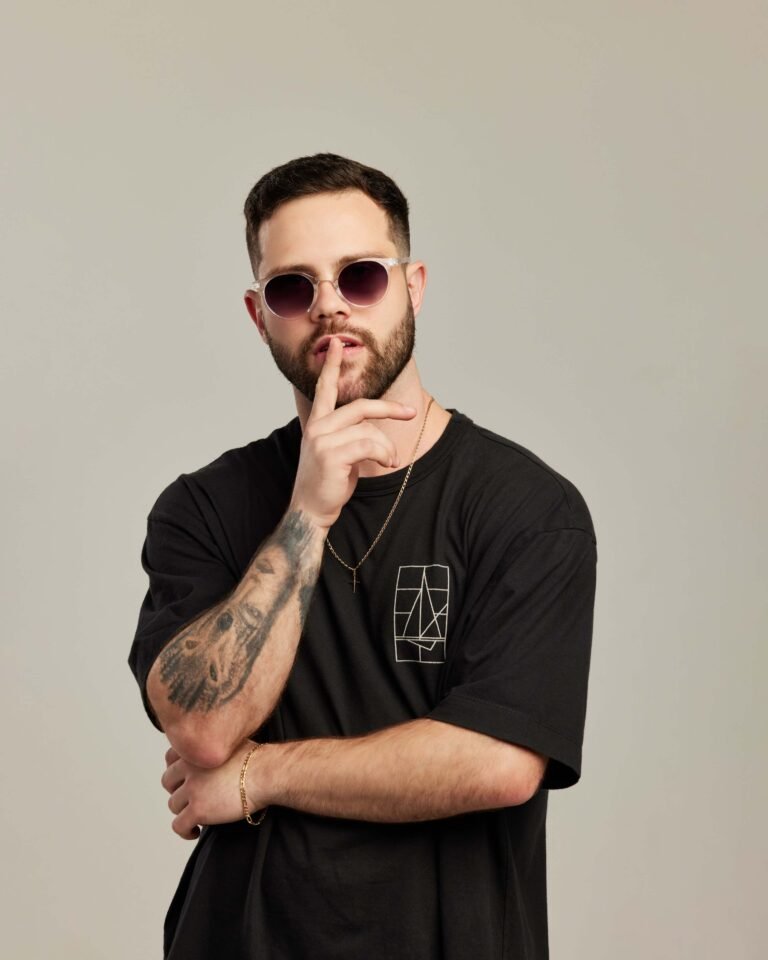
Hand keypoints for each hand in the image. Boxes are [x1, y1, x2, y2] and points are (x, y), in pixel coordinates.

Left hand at [161, 740, 269, 840]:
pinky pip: (179, 825)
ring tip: (196, 818)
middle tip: (192, 799)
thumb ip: (214, 750)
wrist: (266, 773)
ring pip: (173, 805)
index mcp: (196, 751)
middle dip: (178, 791)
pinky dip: (185, 831)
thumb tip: (216, 757)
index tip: (185, 780)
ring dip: (184, 811)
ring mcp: (192, 788)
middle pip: (168, 782)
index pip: (170, 759)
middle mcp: (189, 767)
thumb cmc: (257, 760)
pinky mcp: (198, 809)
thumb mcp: (230, 744)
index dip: (177, 771)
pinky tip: (195, 832)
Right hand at [290, 336, 416, 529]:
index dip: (332, 366)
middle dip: (390, 409)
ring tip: (389, 461)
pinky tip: (385, 464)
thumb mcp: (337, 452)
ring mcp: (322, 440)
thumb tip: (377, 428)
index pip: (325, 388)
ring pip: (369, 429)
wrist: (311, 510)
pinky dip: (384, 454)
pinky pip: (370, 445)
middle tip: (411, 412)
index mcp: (317, 422)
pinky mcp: (331, 455)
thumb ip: (351, 433)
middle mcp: (318, 426)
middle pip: (362, 406)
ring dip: (386, 446)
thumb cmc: (327, 482)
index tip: (337, 344)